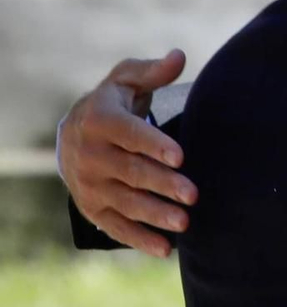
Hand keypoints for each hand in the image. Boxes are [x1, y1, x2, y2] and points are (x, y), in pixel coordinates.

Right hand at [57, 51, 196, 256]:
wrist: (73, 135)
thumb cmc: (113, 102)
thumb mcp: (127, 80)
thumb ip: (153, 71)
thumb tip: (179, 57)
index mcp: (100, 120)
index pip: (129, 134)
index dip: (154, 145)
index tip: (181, 156)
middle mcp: (90, 154)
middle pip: (131, 172)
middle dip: (163, 184)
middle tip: (194, 195)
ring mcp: (90, 184)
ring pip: (126, 202)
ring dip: (155, 214)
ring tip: (185, 222)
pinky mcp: (92, 208)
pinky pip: (117, 227)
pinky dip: (140, 239)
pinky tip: (166, 249)